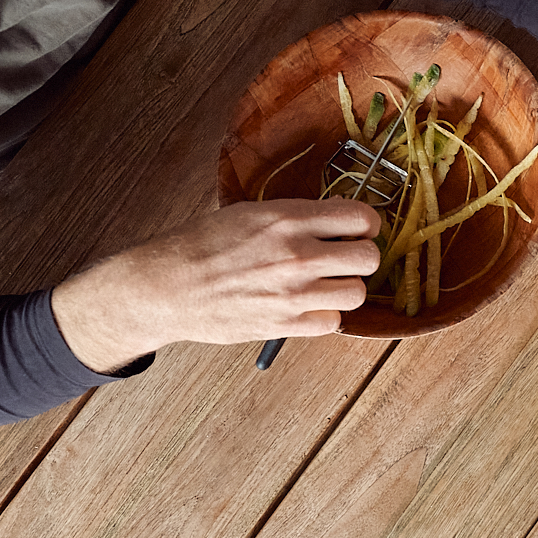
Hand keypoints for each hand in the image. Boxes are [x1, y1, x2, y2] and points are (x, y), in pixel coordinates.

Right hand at [51, 199, 381, 372]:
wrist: (169, 284)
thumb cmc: (203, 245)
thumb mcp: (250, 212)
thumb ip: (295, 215)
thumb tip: (336, 215)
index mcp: (288, 218)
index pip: (360, 217)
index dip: (366, 224)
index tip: (358, 229)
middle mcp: (297, 254)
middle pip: (368, 257)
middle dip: (362, 256)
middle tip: (347, 258)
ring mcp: (293, 293)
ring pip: (356, 293)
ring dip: (346, 287)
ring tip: (327, 283)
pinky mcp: (285, 324)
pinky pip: (333, 322)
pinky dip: (326, 315)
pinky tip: (309, 305)